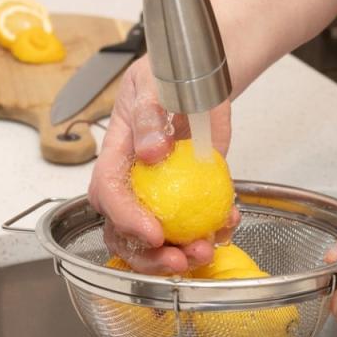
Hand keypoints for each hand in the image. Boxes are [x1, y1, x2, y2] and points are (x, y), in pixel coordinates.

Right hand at [88, 56, 235, 273]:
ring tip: (206, 250)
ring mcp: (161, 195)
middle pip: (123, 231)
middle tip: (179, 259)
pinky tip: (228, 225)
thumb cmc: (168, 77)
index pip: (108, 194)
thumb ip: (148, 116)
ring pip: (156, 241)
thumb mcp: (153, 84)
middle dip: (148, 256)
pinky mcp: (189, 199)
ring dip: (180, 255)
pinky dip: (213, 233)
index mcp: (115, 156)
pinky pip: (195, 226)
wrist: (202, 81)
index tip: (153, 233)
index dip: (125, 218)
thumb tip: (152, 153)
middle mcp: (133, 182)